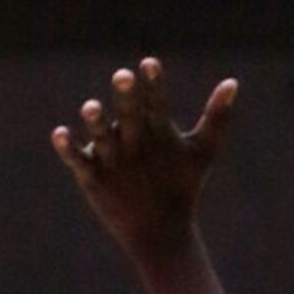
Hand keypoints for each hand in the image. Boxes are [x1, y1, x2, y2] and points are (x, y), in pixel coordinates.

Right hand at [52, 59, 236, 268]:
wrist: (163, 228)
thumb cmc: (181, 184)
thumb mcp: (202, 151)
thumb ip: (216, 117)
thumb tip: (234, 82)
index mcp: (153, 126)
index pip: (154, 101)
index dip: (153, 84)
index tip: (151, 64)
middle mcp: (129, 134)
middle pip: (128, 113)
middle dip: (126, 96)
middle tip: (124, 76)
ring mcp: (109, 153)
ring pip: (101, 133)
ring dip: (95, 120)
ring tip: (93, 107)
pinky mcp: (91, 174)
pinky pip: (77, 158)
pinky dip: (68, 147)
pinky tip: (60, 133)